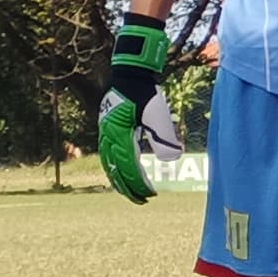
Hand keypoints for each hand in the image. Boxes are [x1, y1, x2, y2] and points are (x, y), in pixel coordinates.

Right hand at [96, 14, 176, 203]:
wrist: (131, 76)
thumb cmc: (146, 93)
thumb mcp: (158, 113)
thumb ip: (164, 135)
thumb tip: (172, 158)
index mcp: (119, 133)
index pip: (128, 165)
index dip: (138, 182)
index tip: (150, 194)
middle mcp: (108, 135)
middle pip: (115, 169)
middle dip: (128, 187)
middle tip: (142, 200)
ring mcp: (105, 133)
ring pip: (110, 164)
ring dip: (120, 180)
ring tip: (130, 193)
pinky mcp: (107, 130)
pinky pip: (109, 155)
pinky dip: (115, 168)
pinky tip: (122, 174)